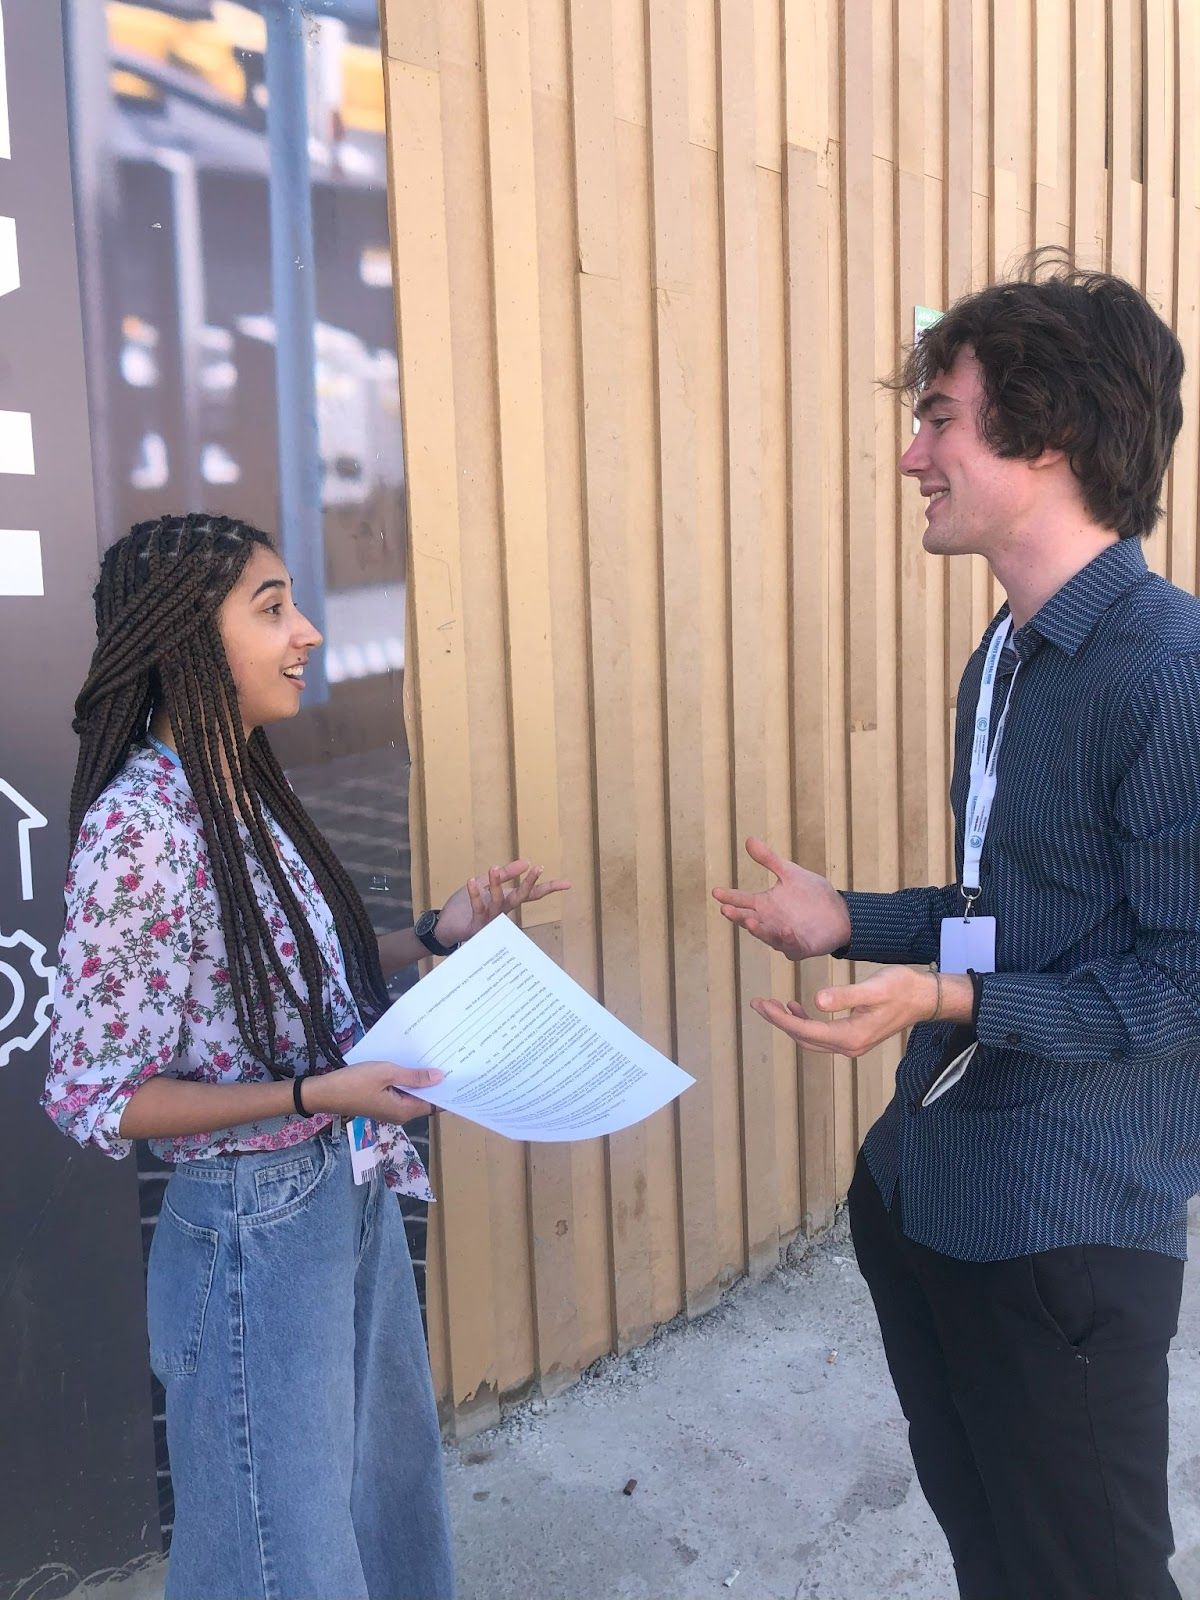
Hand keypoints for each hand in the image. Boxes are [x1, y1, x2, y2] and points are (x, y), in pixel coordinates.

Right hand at [306, 1061, 444, 1123]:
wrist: (323, 1091)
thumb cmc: (355, 1082)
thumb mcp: (387, 1073)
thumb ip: (414, 1076)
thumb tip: (441, 1077)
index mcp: (405, 1111)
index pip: (435, 1105)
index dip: (448, 1092)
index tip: (462, 1076)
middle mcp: (400, 1114)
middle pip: (425, 1099)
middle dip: (437, 1083)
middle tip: (453, 1061)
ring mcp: (390, 1108)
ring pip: (413, 1094)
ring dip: (422, 1080)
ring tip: (437, 1059)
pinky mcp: (381, 1101)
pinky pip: (401, 1091)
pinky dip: (409, 1080)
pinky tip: (413, 1064)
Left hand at [436, 860, 571, 945]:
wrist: (445, 926)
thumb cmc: (465, 906)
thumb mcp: (485, 884)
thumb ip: (504, 874)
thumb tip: (526, 861)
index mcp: (506, 901)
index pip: (531, 894)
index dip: (549, 888)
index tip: (567, 884)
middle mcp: (502, 912)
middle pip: (520, 898)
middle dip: (529, 883)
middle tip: (538, 868)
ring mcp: (490, 921)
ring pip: (498, 903)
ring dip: (496, 885)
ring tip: (493, 868)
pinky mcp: (476, 926)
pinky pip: (477, 909)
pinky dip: (475, 895)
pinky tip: (471, 881)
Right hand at [712, 837, 851, 959]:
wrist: (839, 911)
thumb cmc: (812, 894)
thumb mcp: (790, 873)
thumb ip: (769, 860)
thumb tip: (748, 840)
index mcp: (765, 904)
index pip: (742, 900)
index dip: (729, 897)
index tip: (716, 891)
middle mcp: (770, 922)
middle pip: (749, 919)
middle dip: (737, 916)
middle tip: (726, 909)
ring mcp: (783, 936)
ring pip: (766, 935)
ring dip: (758, 930)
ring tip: (749, 921)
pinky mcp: (800, 947)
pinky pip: (791, 946)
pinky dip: (787, 939)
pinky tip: (786, 930)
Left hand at [749, 966, 972, 1057]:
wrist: (926, 997)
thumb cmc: (903, 988)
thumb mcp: (874, 988)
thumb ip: (845, 996)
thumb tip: (816, 1001)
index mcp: (851, 1036)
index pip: (806, 1030)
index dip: (781, 1019)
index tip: (762, 1005)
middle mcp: (849, 1046)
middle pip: (804, 1037)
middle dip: (779, 1021)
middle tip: (758, 1004)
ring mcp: (852, 1044)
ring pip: (811, 1038)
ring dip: (790, 1023)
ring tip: (771, 1005)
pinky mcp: (855, 1036)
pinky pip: (822, 1035)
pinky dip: (805, 1023)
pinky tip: (798, 1006)